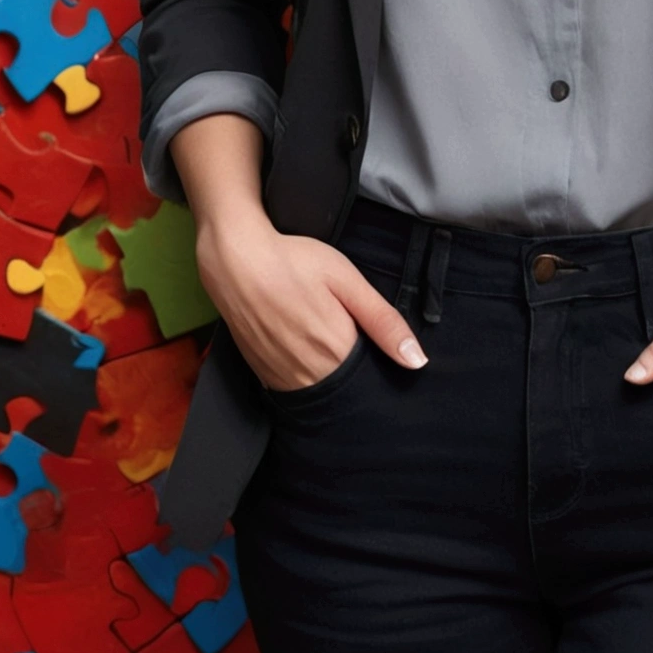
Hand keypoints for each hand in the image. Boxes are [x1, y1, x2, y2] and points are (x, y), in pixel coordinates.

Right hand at [194, 214, 427, 390]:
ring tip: (322, 337)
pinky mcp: (261, 373)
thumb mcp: (347, 281)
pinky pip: (292, 388)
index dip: (379, 364)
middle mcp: (310, 374)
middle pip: (346, 389)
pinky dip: (303, 375)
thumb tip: (417, 361)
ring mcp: (282, 377)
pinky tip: (301, 346)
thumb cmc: (294, 262)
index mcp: (338, 351)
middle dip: (354, 372)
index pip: (372, 379)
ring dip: (329, 376)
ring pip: (319, 392)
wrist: (235, 260)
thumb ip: (383, 321)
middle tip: (345, 333)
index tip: (374, 344)